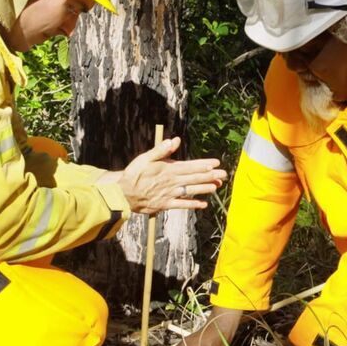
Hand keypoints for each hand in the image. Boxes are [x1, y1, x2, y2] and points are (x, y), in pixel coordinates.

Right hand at [109, 137, 227, 213]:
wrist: (122, 194)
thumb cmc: (133, 174)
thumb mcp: (145, 158)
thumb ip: (161, 150)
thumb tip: (175, 140)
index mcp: (168, 169)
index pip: (190, 166)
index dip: (204, 165)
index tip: (216, 163)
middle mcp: (171, 182)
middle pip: (194, 178)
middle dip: (210, 175)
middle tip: (224, 174)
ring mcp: (169, 194)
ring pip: (191, 191)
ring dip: (205, 188)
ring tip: (217, 186)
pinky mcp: (165, 204)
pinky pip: (182, 205)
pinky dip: (193, 204)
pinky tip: (203, 204)